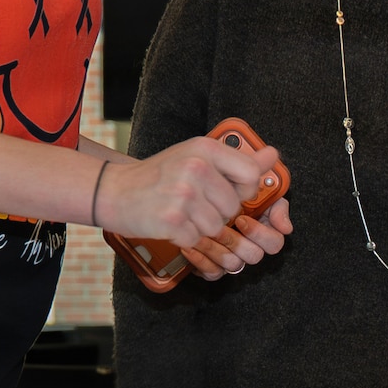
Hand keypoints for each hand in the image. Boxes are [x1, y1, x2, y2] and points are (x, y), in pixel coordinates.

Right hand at [95, 137, 282, 247]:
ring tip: (182, 212)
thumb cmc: (160, 174)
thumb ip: (237, 159)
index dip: (246, 189)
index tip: (232, 190)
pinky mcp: (172, 221)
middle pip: (233, 206)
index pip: (250, 174)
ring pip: (217, 226)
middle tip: (195, 203)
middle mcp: (196, 168)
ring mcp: (183, 195)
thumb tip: (273, 155)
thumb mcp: (197, 156)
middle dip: (219, 212)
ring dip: (201, 226)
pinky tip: (171, 222)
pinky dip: (186, 237)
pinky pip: (197, 239)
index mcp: (205, 148)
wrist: (114, 190)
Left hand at [186, 200, 294, 280]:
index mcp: (265, 231)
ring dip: (215, 249)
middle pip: (254, 256)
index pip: (274, 243)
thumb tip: (286, 228)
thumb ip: (277, 206)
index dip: (259, 233)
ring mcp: (234, 259)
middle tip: (219, 227)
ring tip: (201, 234)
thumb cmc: (233, 191)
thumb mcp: (259, 190)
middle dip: (235, 240)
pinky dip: (200, 261)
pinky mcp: (215, 268)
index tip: (242, 219)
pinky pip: (213, 273)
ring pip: (233, 264)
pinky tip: (190, 246)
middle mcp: (251, 247)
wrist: (203, 194)